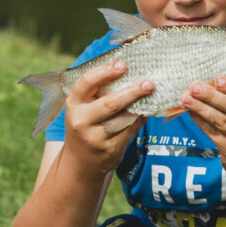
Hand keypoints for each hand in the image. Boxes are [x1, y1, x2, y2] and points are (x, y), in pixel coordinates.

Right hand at [64, 60, 151, 175]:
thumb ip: (96, 91)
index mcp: (73, 104)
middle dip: (131, 92)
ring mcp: (95, 138)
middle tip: (148, 83)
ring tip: (152, 93)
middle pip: (110, 103)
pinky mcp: (110, 150)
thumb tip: (124, 66)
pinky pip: (130, 131)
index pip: (86, 83)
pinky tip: (147, 110)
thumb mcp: (82, 107)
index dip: (104, 72)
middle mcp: (81, 121)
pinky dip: (140, 119)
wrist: (80, 162)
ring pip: (123, 118)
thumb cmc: (85, 125)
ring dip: (139, 106)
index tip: (122, 64)